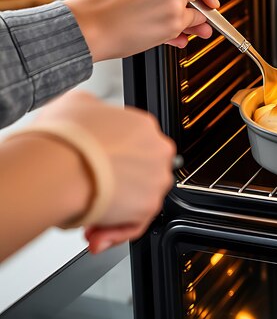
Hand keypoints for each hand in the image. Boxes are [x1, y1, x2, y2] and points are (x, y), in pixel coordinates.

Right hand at [33, 90, 175, 252]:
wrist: (58, 165)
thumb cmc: (63, 138)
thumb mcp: (76, 103)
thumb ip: (90, 110)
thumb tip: (86, 115)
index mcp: (143, 125)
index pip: (133, 145)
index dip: (110, 159)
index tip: (93, 167)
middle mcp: (157, 151)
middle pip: (136, 173)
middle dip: (111, 186)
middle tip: (87, 191)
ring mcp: (156, 179)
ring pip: (136, 200)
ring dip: (111, 212)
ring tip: (86, 217)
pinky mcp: (148, 206)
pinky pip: (134, 224)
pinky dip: (114, 231)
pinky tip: (95, 234)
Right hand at [64, 0, 218, 61]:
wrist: (89, 24)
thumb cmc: (100, 0)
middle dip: (189, 5)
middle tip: (178, 13)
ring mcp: (176, 2)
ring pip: (196, 13)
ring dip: (188, 21)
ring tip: (172, 26)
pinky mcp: (175, 23)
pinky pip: (190, 28)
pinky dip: (183, 34)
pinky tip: (172, 36)